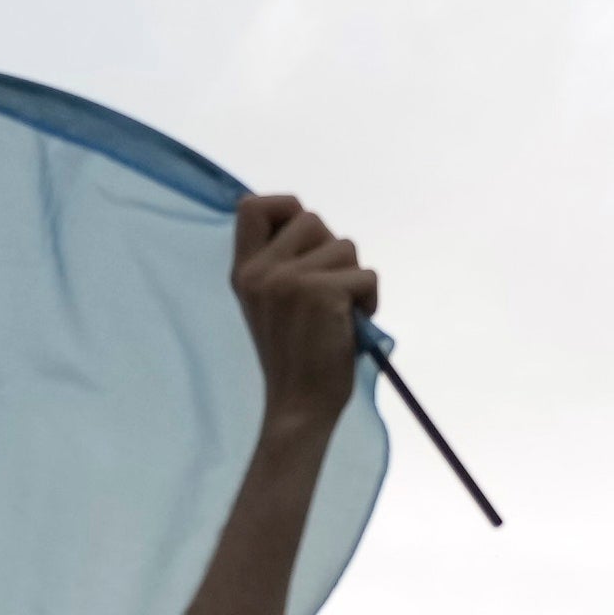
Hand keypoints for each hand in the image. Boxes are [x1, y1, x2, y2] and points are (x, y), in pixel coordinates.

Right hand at [226, 192, 374, 432]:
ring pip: (345, 246)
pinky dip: (370, 299)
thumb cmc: (294, 358)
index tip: (302, 236)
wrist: (299, 407)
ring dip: (353, 277)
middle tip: (327, 290)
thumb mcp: (270, 304)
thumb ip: (279, 264)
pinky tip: (354, 324)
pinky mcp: (322, 293)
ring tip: (339, 313)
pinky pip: (367, 275)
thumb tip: (314, 227)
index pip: (251, 206)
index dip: (284, 208)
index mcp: (243, 273)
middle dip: (331, 249)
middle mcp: (261, 273)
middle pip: (311, 219)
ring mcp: (289, 281)